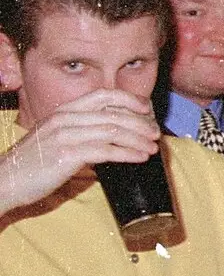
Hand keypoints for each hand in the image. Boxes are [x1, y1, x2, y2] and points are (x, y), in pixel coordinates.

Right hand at [0, 89, 160, 214]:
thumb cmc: (34, 164)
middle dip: (140, 123)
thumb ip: (79, 132)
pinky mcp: (67, 155)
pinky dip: (127, 153)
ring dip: (138, 139)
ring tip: (152, 148)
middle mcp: (65, 118)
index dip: (129, 99)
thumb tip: (110, 138)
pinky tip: (139, 157)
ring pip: (113, 131)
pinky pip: (106, 150)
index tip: (147, 108)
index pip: (102, 95)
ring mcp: (65, 135)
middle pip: (113, 114)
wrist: (5, 180)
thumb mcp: (55, 139)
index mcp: (63, 111)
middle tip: (156, 133)